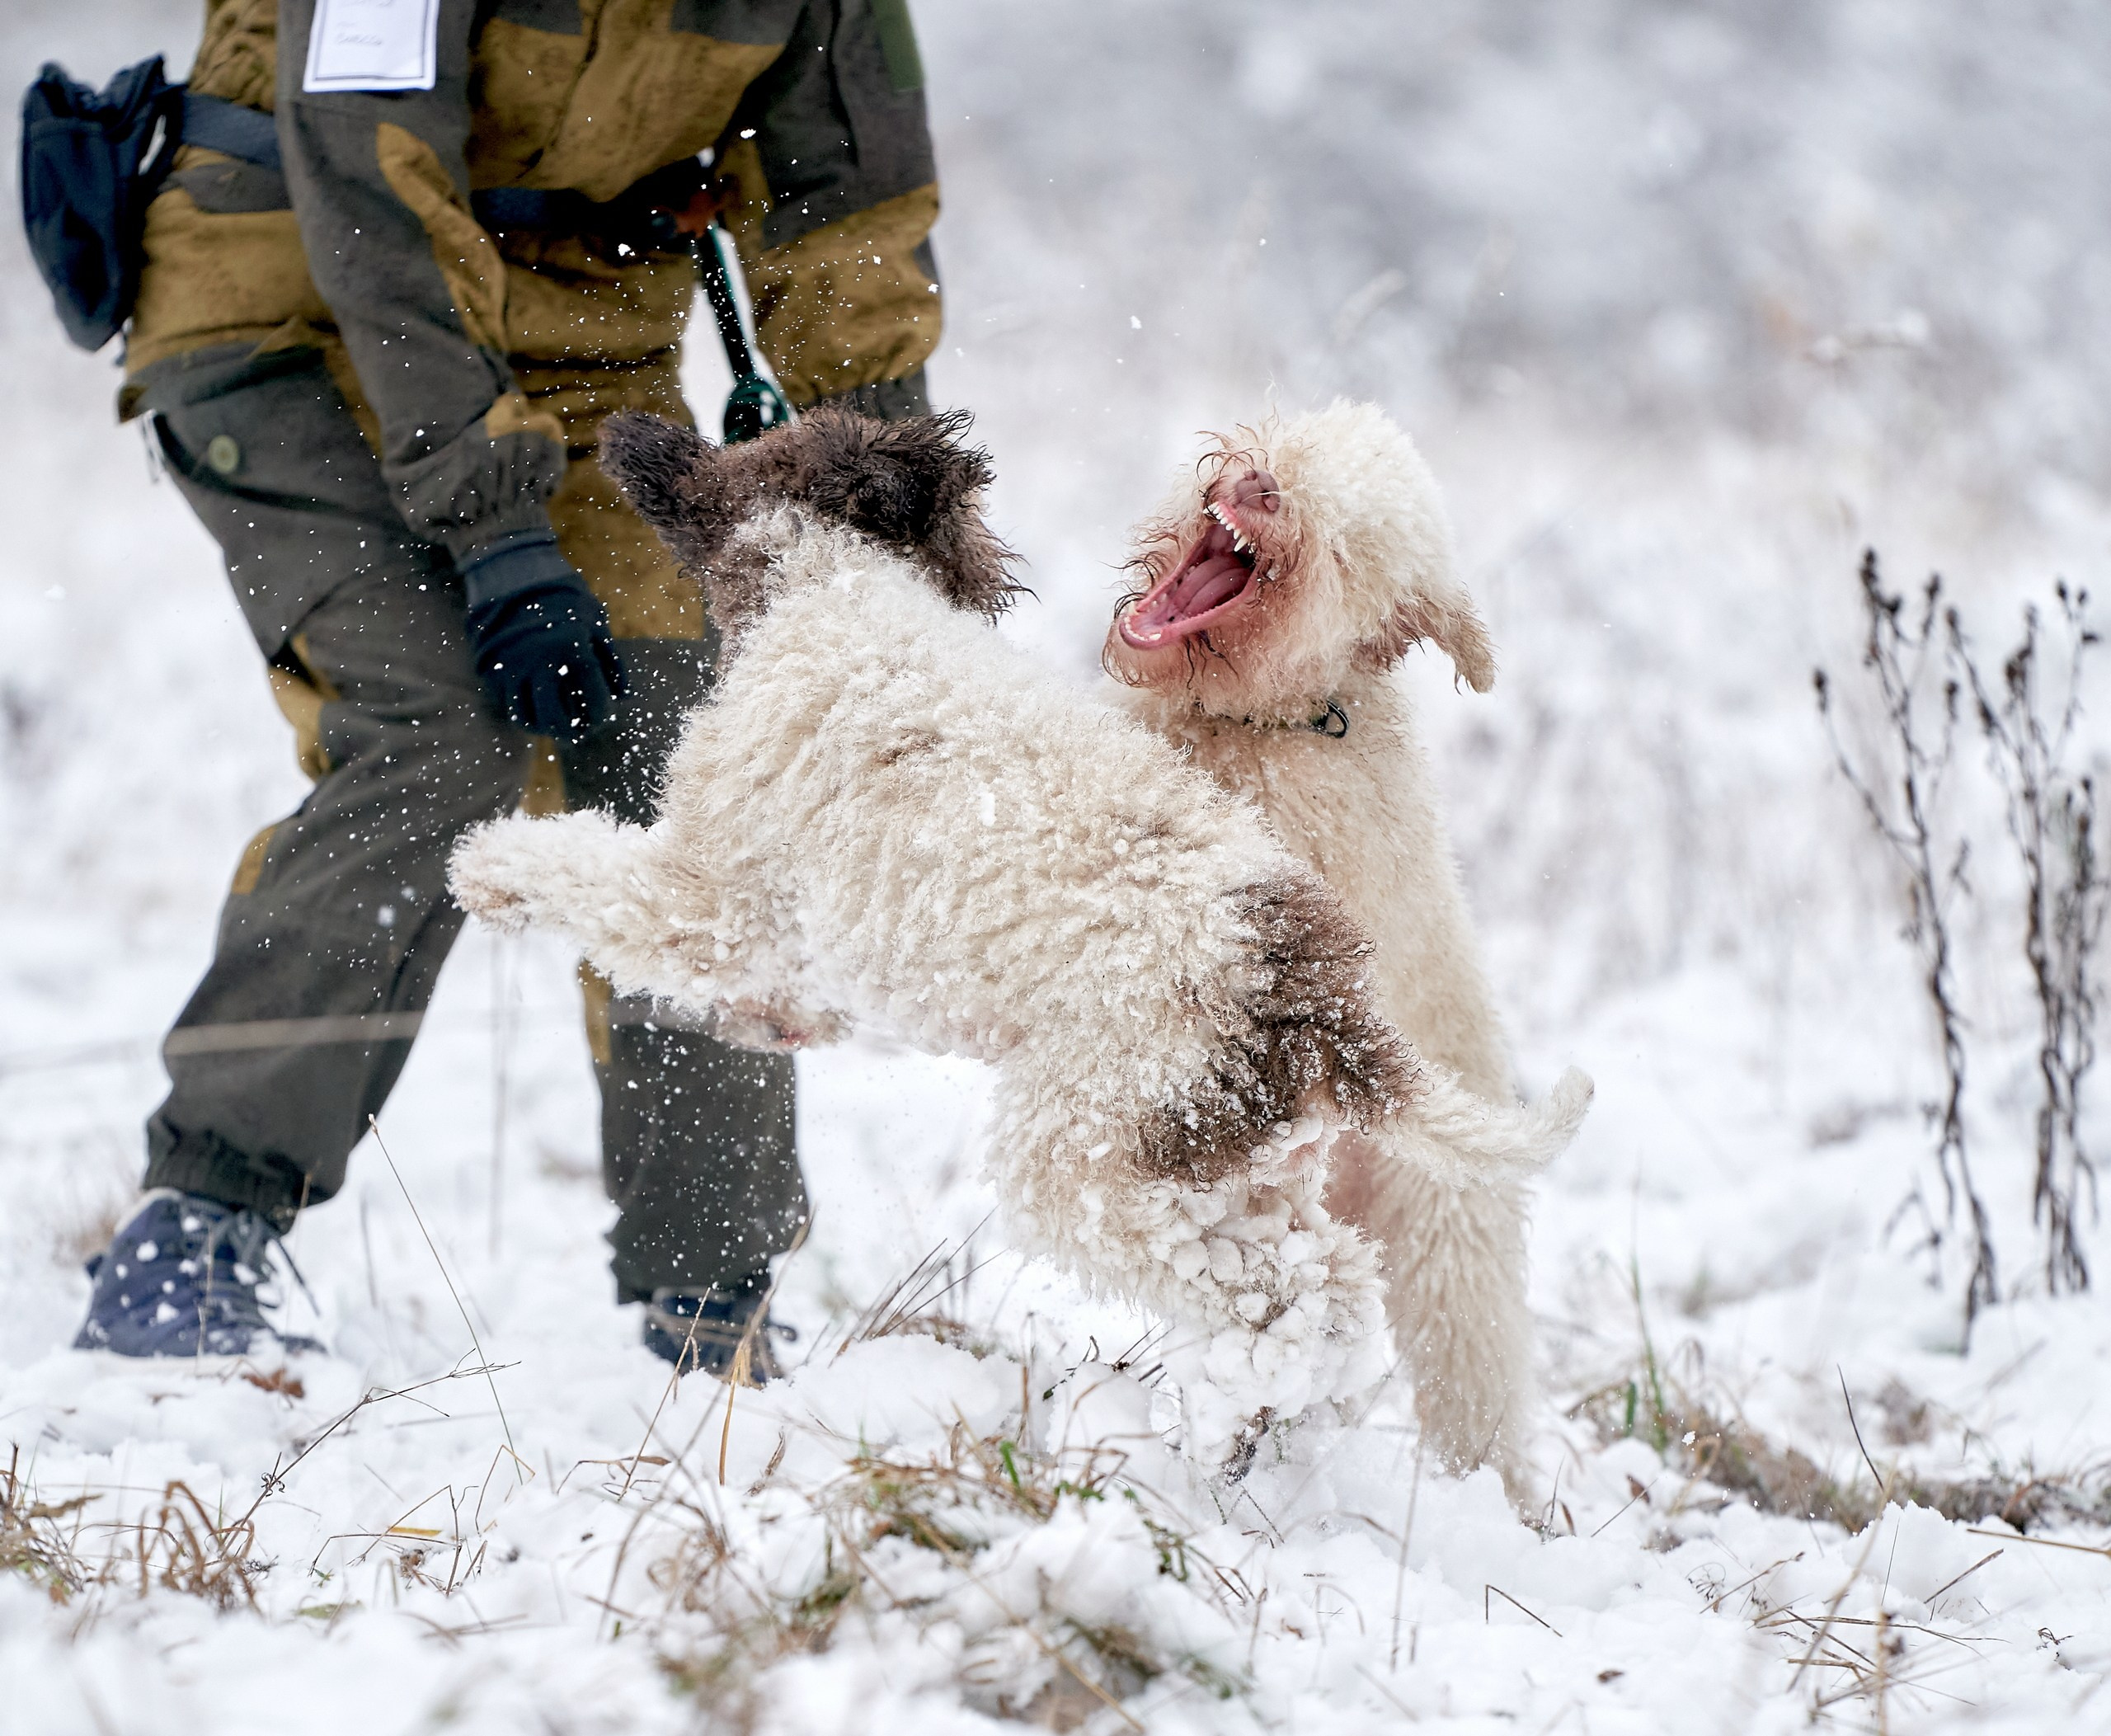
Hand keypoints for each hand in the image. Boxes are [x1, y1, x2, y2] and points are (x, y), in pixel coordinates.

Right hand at [461, 533, 625, 741]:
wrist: (511, 568)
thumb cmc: (561, 594)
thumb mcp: (595, 621)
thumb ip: (611, 661)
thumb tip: (623, 696)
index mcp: (572, 650)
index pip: (593, 701)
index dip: (601, 715)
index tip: (602, 716)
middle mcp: (540, 663)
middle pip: (557, 720)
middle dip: (572, 730)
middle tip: (580, 730)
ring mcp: (512, 667)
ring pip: (527, 717)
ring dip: (544, 726)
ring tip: (556, 724)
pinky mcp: (491, 667)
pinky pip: (508, 703)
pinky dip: (523, 713)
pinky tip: (535, 710)